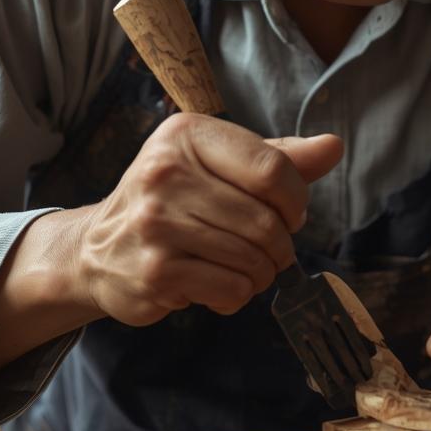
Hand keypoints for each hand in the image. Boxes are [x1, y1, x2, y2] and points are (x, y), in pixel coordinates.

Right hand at [75, 113, 342, 325]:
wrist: (97, 248)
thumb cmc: (172, 200)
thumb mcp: (220, 165)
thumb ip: (278, 158)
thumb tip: (333, 146)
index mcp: (186, 135)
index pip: (272, 169)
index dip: (295, 200)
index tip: (289, 214)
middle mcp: (165, 173)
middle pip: (266, 220)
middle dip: (280, 245)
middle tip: (269, 250)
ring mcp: (156, 224)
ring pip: (252, 258)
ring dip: (261, 273)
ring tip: (244, 268)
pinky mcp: (154, 271)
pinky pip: (231, 290)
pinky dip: (237, 295)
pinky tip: (217, 285)